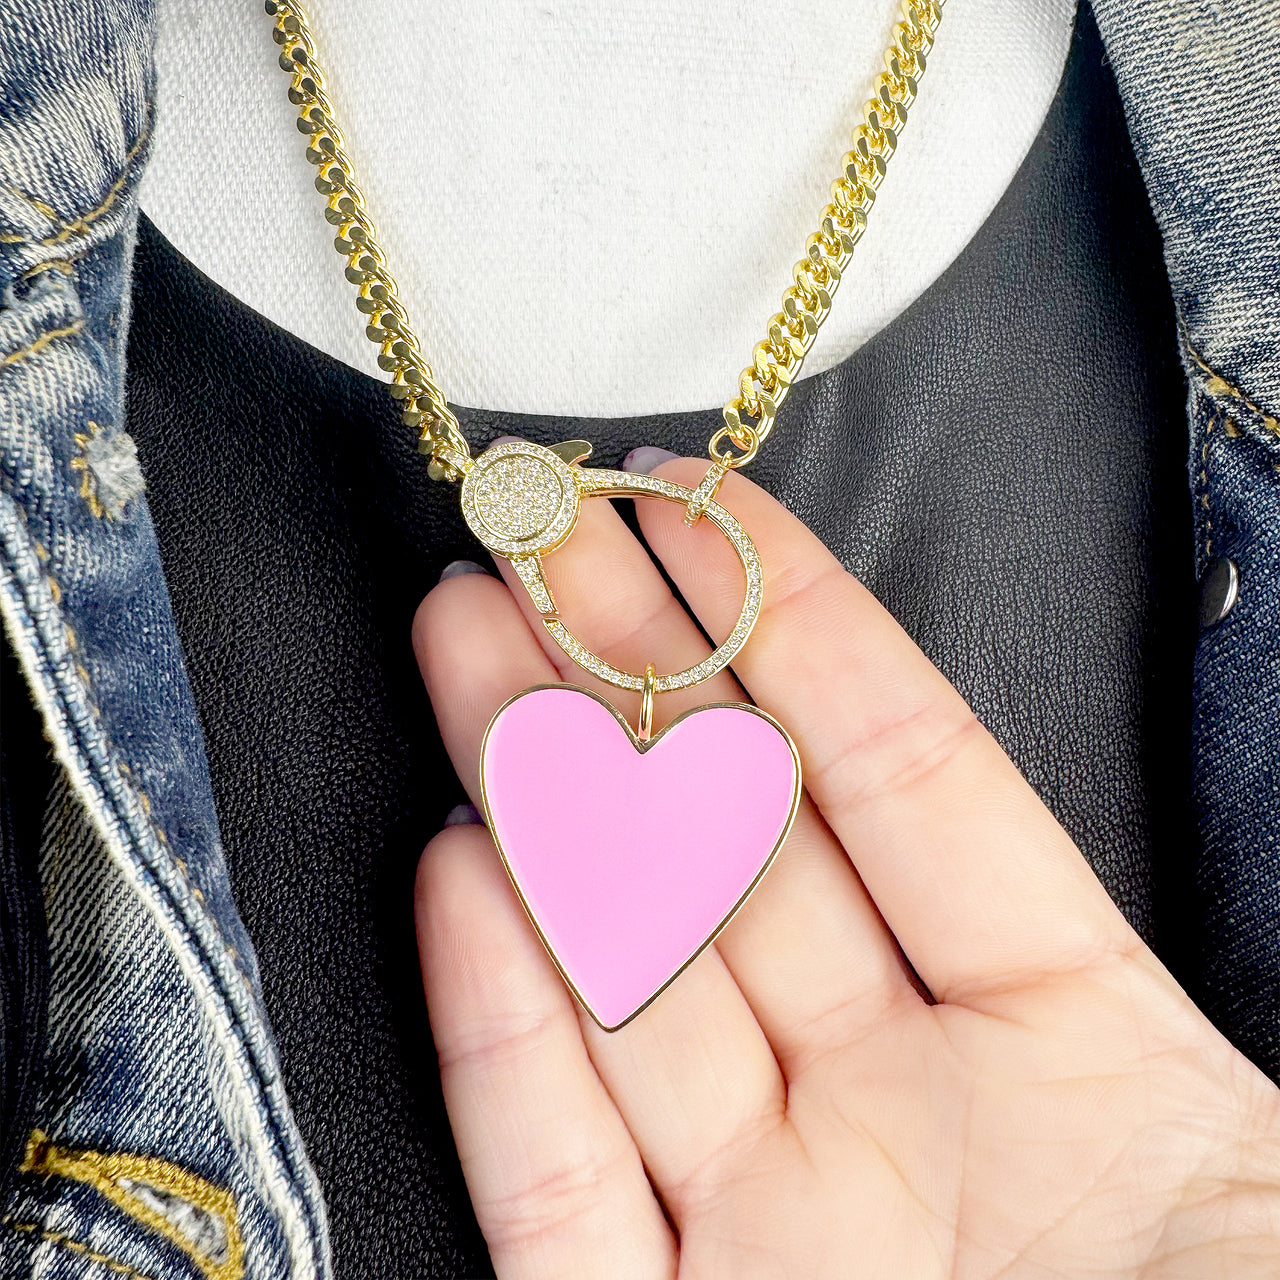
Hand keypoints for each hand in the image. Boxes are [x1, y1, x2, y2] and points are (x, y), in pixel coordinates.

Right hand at [412, 456, 1279, 1278]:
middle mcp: (905, 1132)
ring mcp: (774, 1242)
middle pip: (740, 858)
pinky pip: (558, 1176)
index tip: (709, 509)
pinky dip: (507, 1025)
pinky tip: (461, 872)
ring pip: (630, 983)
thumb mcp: (1240, 1176)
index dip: (808, 634)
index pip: (912, 787)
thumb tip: (943, 792)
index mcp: (1081, 1069)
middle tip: (539, 539)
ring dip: (542, 804)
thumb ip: (1095, 992)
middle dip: (639, 681)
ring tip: (469, 644)